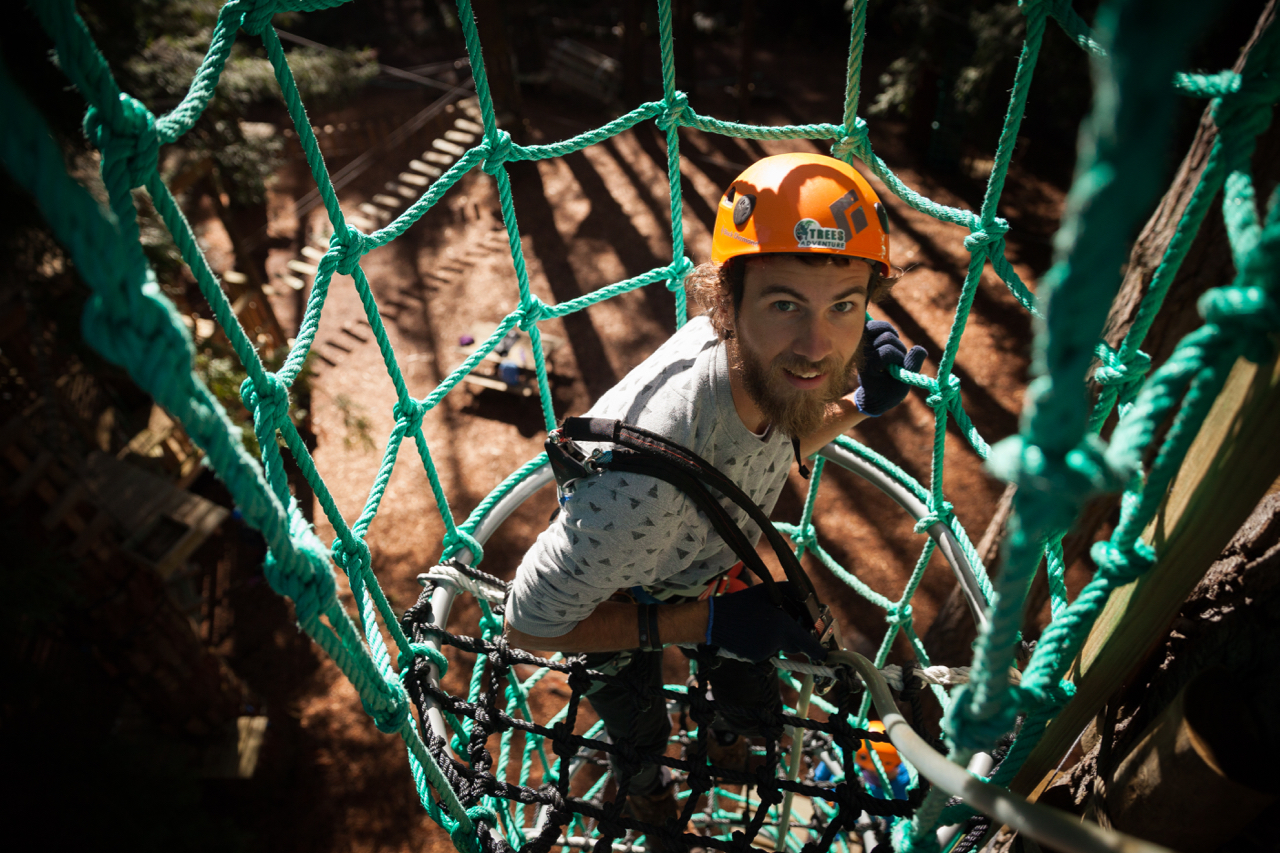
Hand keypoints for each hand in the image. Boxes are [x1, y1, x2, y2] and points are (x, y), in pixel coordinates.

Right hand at [707, 582, 826, 662]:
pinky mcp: (756, 658)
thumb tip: (811, 599)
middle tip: (781, 623)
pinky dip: (764, 645)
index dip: (819, 650)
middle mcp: (776, 642)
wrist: (714, 621)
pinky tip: (752, 634)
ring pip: (781, 647)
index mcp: (782, 625)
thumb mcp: (769, 592)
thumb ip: (792, 593)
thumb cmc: (742, 604)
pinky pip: (768, 653)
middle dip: (794, 636)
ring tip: (761, 625)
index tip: (827, 655)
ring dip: (778, 639)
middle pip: (796, 645)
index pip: (808, 643)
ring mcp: (765, 652)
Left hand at [853, 321, 926, 416]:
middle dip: (898, 348)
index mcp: (868, 367)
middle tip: (897, 362)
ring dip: (894, 338)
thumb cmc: (888, 391)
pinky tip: (890, 341)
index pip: (887, 351)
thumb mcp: (903, 385)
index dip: (898, 358)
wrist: (874, 392)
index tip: (897, 369)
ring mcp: (862, 344)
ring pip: (883, 328)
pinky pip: (879, 325)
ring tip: (894, 350)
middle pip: (887, 338)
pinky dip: (889, 329)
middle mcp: (862, 353)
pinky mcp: (864, 338)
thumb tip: (921, 349)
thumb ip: (912, 367)